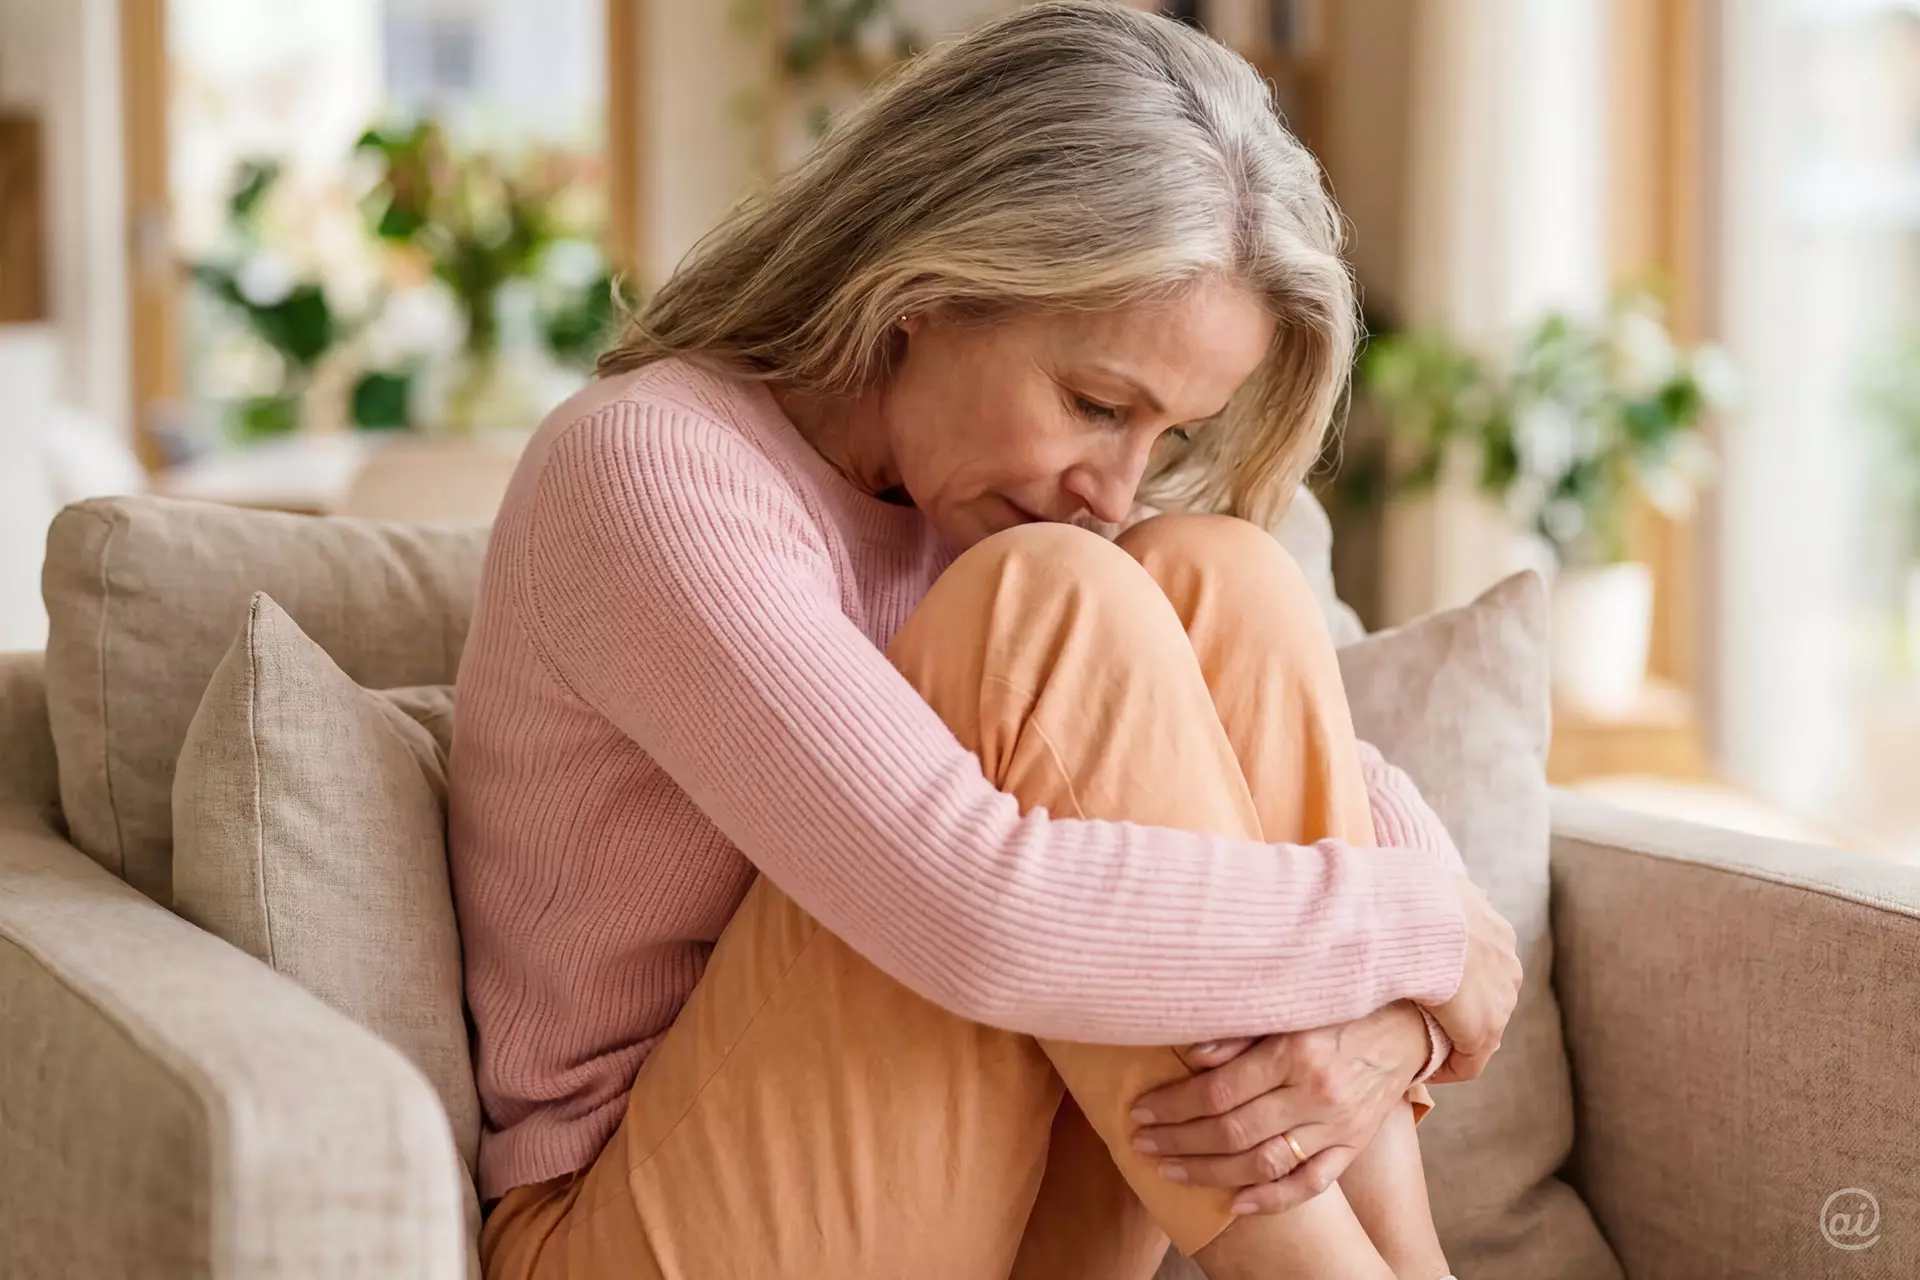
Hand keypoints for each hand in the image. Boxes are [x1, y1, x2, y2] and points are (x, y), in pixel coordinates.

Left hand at [1129, 1001, 1431, 1214]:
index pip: (1218, 1091)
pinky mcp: (1352, 1145)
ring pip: (1263, 1163)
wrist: (1408, 1024)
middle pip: (1232, 1131)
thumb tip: (1193, 1055)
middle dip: (1179, 1140)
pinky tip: (1235, 1205)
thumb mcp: (1291, 1004)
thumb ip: (1242, 1031)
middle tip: (1142, 1143)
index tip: (1140, 1110)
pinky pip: (1311, 1184)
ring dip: (1209, 1173)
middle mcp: (1315, 1093)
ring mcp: (1336, 1125)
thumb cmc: (1338, 1007)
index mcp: (1294, 1052)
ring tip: (1170, 1171)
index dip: (1173, 1105)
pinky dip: (1272, 1200)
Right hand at [1429, 873, 1521, 1083]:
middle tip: (1429, 1020)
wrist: (1420, 919)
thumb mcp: (1427, 884)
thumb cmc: (1411, 898)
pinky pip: (1470, 1061)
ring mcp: (1500, 999)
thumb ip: (1434, 892)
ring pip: (1480, 1029)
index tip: (1431, 991)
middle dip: (1462, 1011)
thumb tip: (1425, 883)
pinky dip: (1450, 1068)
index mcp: (1495, 930)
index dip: (1459, 981)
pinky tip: (1427, 1070)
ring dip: (1455, 1037)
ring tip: (1424, 1044)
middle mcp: (1507, 965)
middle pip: (1489, 997)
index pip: (1483, 963)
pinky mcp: (1484, 1031)